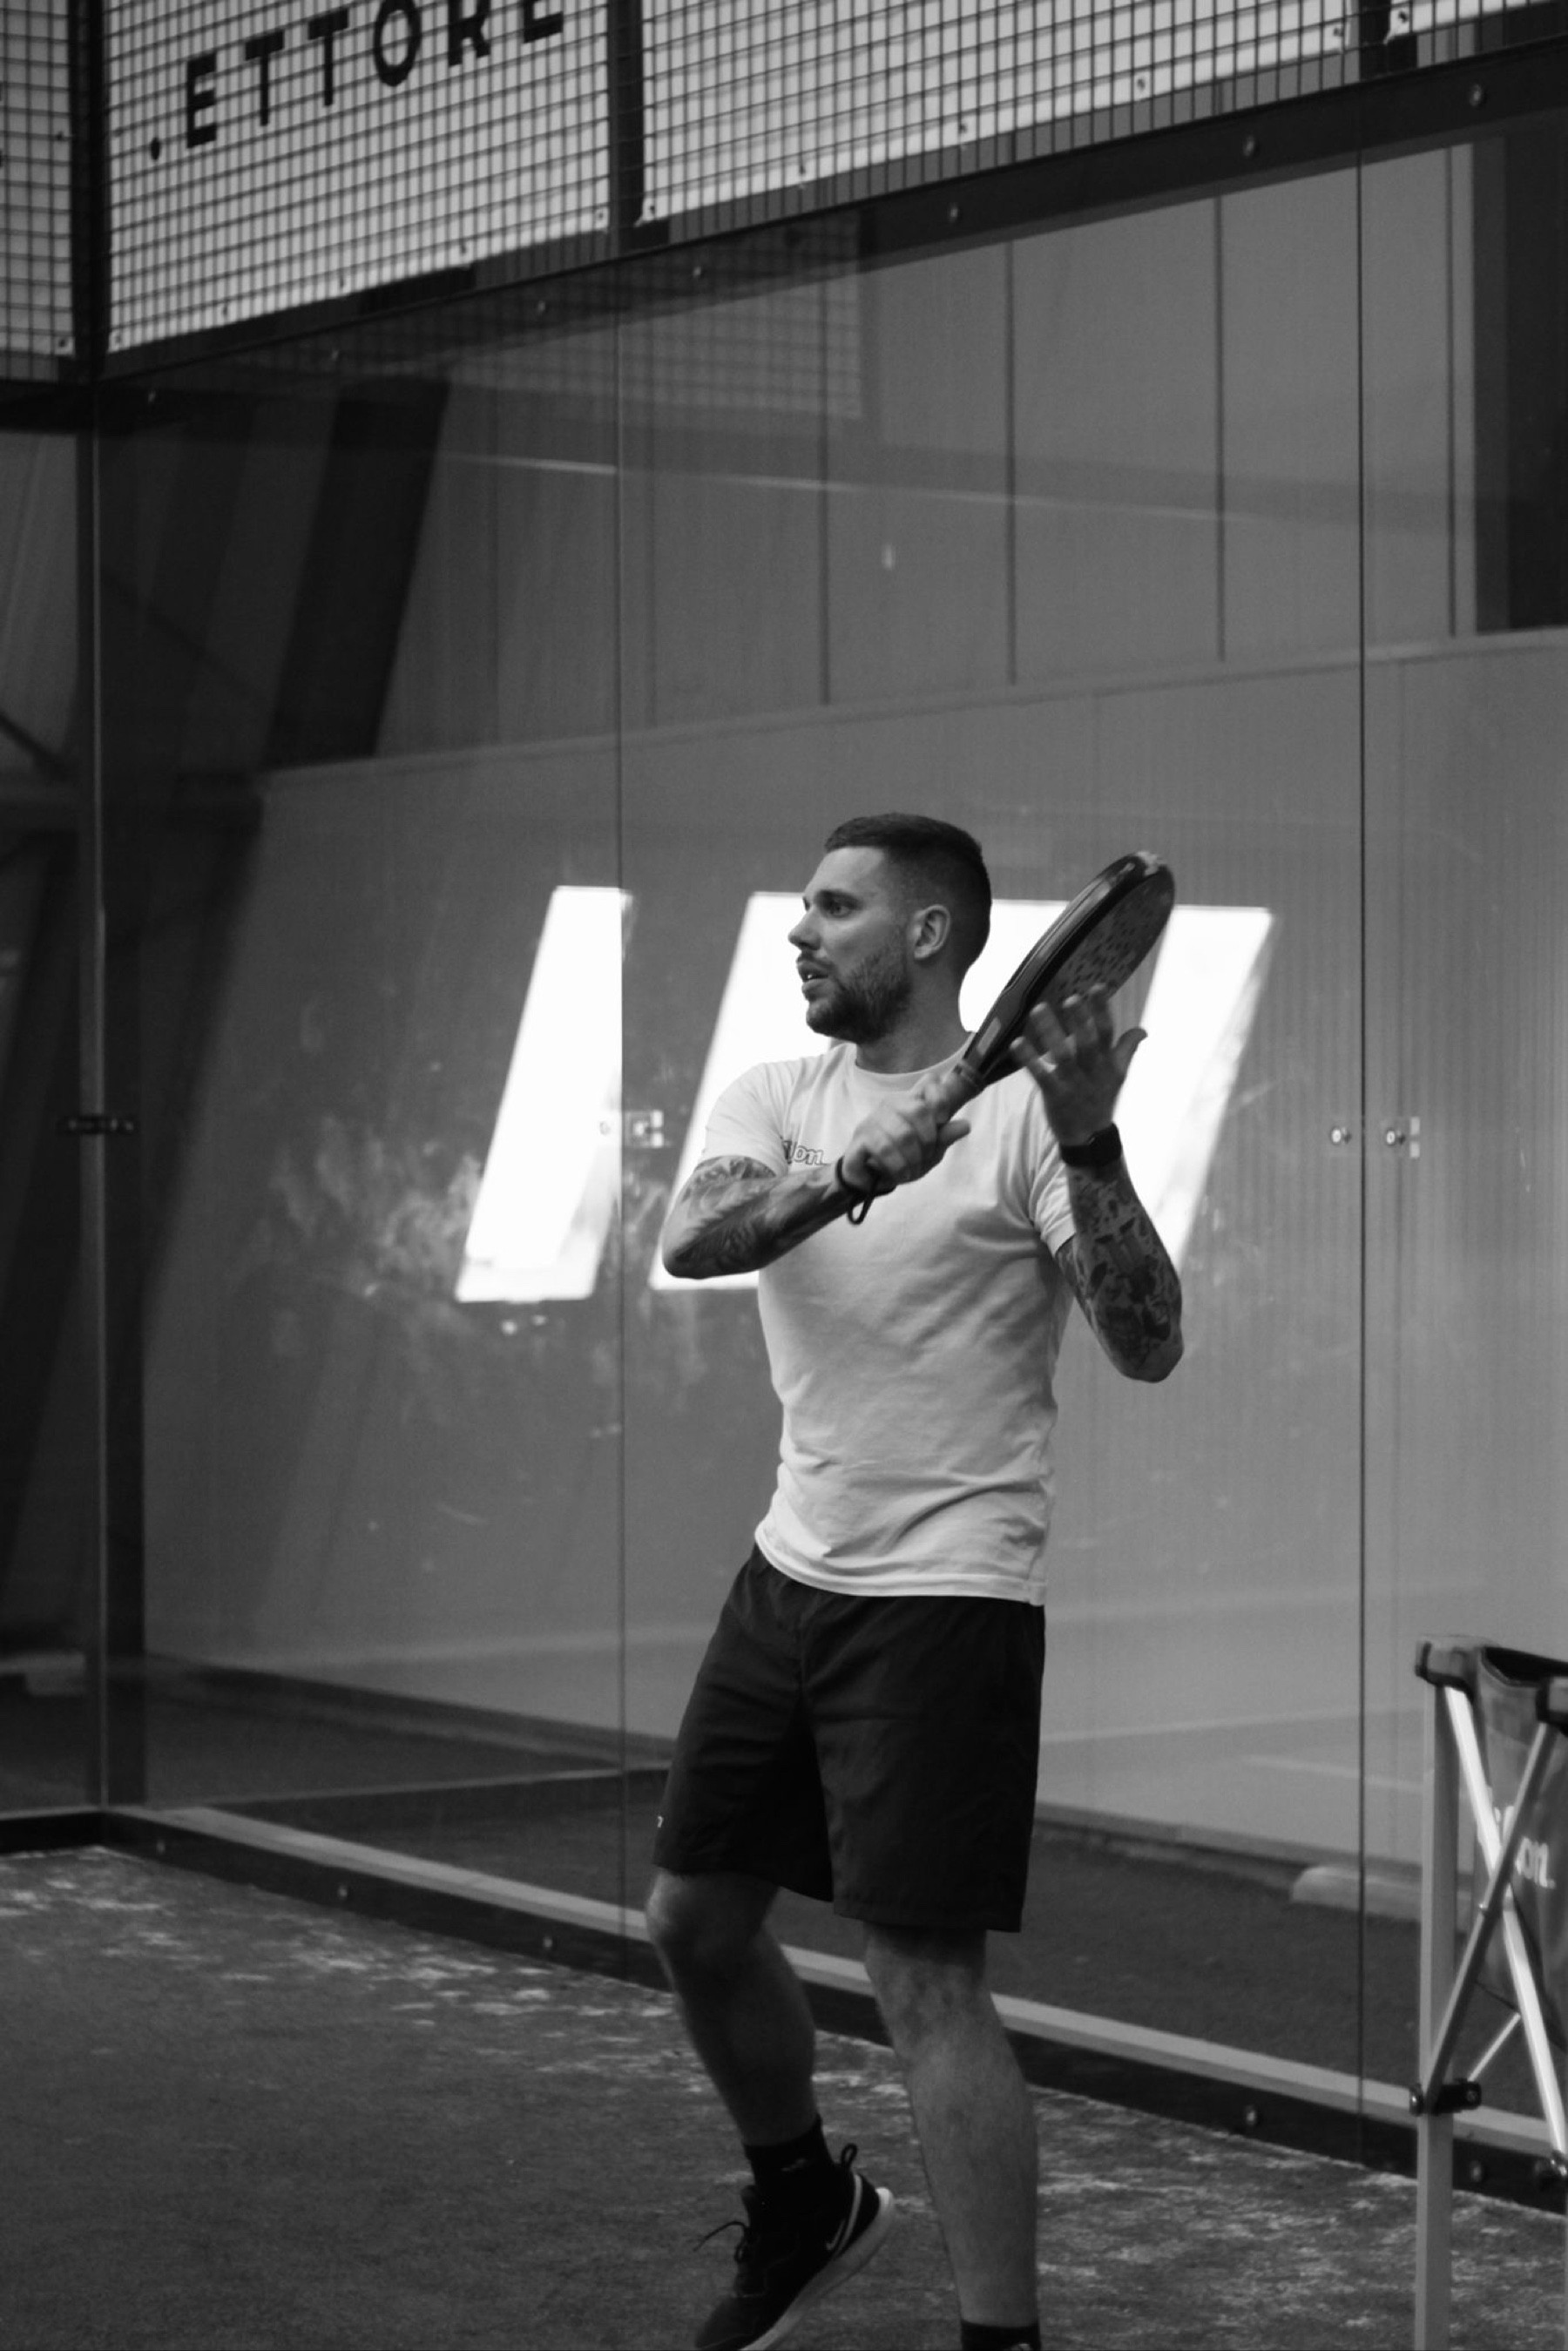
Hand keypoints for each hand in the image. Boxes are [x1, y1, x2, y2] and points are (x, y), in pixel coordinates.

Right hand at [841, 1071, 969, 1196]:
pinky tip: (900, 1174)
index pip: (930, 1081)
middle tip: (925, 1157)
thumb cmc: (903, 1158)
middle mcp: (892, 1104)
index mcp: (912, 1102)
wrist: (871, 1178)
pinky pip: (884, 1149)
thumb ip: (945, 1137)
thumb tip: (966, 1125)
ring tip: (912, 1170)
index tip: (942, 1120)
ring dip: (912, 1159)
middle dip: (928, 1140)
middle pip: (918, 1109)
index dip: (940, 1098)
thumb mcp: (931, 1151)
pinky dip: (897, 1166)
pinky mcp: (860, 1137)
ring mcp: (874, 1119)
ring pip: (903, 1134)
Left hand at [1011, 989, 1142, 1147]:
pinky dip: (1030, 1060)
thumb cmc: (1101, 1098)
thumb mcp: (1118, 1074)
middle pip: (1087, 1042)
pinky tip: (1017, 1043)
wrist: (1090, 1136)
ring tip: (1039, 1009)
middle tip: (1071, 998)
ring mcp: (1073, 1083)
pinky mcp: (1055, 1095)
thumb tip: (1143, 1030)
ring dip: (1051, 1032)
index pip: (1107, 1032)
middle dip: (1080, 1020)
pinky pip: (1041, 1076)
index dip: (1102, 1010)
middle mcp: (1092, 1070)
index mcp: (1107, 1062)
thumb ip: (1127, 1049)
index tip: (1097, 987)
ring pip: (1063, 1055)